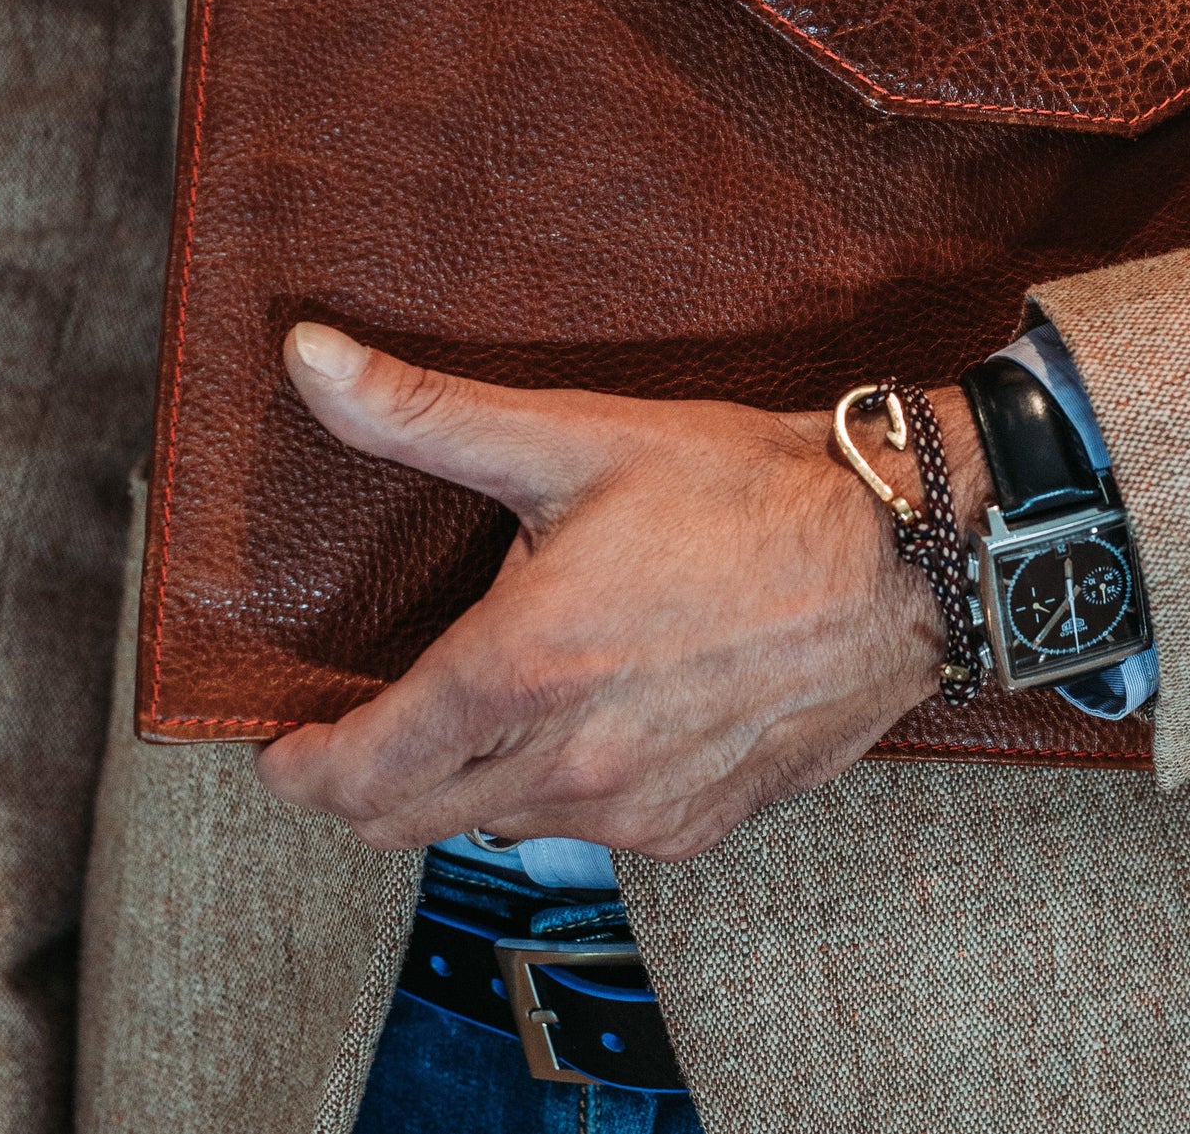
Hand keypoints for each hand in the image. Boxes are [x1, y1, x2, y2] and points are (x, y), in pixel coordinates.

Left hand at [255, 324, 993, 859]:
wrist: (903, 557)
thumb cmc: (747, 488)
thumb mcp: (578, 437)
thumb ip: (425, 413)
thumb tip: (308, 358)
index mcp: (519, 670)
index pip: (358, 773)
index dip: (300, 770)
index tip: (286, 748)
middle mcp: (570, 763)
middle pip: (410, 822)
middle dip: (366, 786)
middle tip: (370, 730)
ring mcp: (640, 808)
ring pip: (503, 829)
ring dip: (471, 784)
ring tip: (497, 704)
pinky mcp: (702, 822)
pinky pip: (595, 831)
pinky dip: (565, 790)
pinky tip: (595, 719)